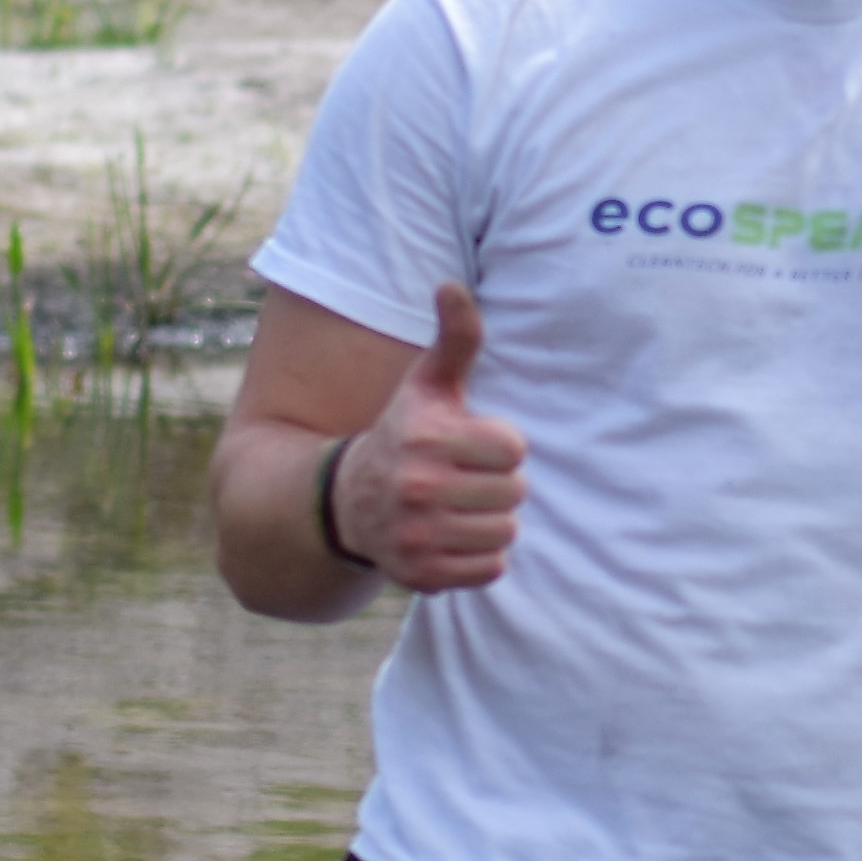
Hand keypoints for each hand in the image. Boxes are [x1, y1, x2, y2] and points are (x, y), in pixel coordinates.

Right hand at [335, 284, 526, 591]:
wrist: (347, 501)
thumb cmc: (405, 434)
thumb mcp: (427, 385)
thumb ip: (455, 338)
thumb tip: (452, 286)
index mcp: (426, 438)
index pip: (513, 448)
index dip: (499, 445)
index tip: (469, 445)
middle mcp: (417, 487)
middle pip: (514, 492)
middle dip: (496, 485)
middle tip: (463, 479)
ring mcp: (417, 535)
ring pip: (505, 532)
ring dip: (490, 521)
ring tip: (458, 507)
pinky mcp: (422, 575)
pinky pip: (491, 570)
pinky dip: (479, 558)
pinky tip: (451, 537)